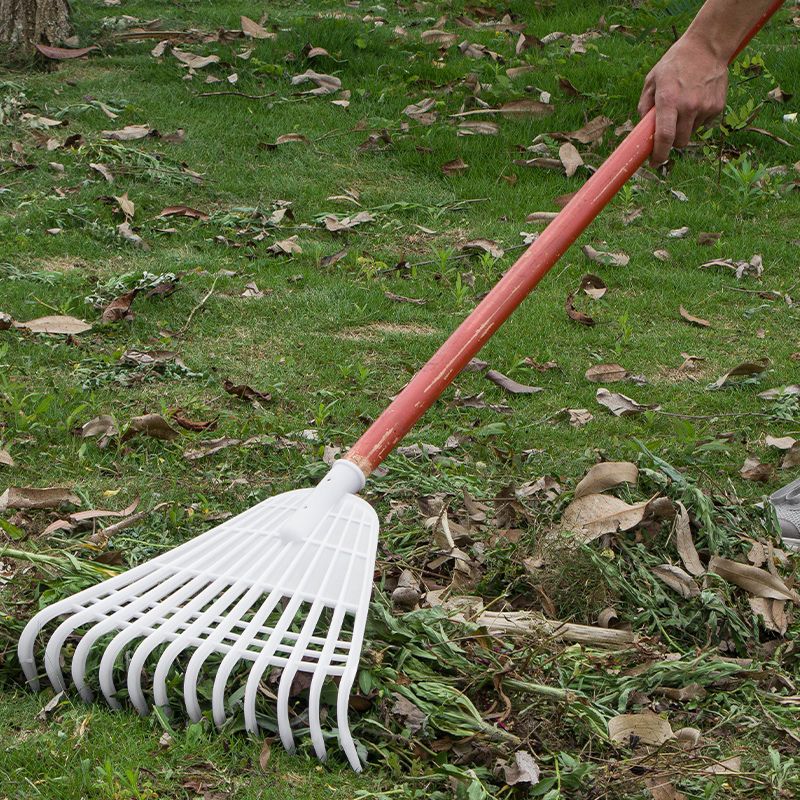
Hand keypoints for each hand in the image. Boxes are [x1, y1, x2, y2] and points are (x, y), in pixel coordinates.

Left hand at [637, 34, 728, 165]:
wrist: (708, 46)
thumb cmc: (675, 63)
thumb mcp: (652, 80)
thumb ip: (644, 105)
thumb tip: (642, 129)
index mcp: (669, 100)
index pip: (664, 137)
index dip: (659, 154)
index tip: (654, 163)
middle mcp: (688, 106)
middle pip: (679, 142)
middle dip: (672, 143)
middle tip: (668, 132)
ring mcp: (705, 107)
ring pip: (691, 134)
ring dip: (685, 128)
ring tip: (684, 106)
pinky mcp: (717, 107)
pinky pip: (703, 123)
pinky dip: (697, 119)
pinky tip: (696, 100)